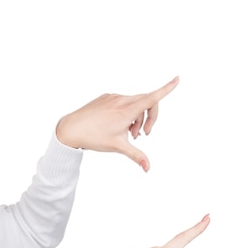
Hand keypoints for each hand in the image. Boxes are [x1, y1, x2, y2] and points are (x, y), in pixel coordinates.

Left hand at [56, 76, 178, 170]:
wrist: (70, 129)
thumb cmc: (93, 137)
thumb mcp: (118, 147)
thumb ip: (136, 156)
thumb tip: (148, 168)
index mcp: (127, 110)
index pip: (152, 98)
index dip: (166, 89)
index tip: (177, 79)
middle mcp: (121, 100)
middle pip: (146, 103)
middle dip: (148, 119)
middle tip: (142, 135)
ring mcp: (112, 97)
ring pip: (133, 104)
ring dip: (136, 118)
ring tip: (128, 133)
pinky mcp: (105, 97)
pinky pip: (122, 102)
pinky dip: (125, 113)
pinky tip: (115, 125)